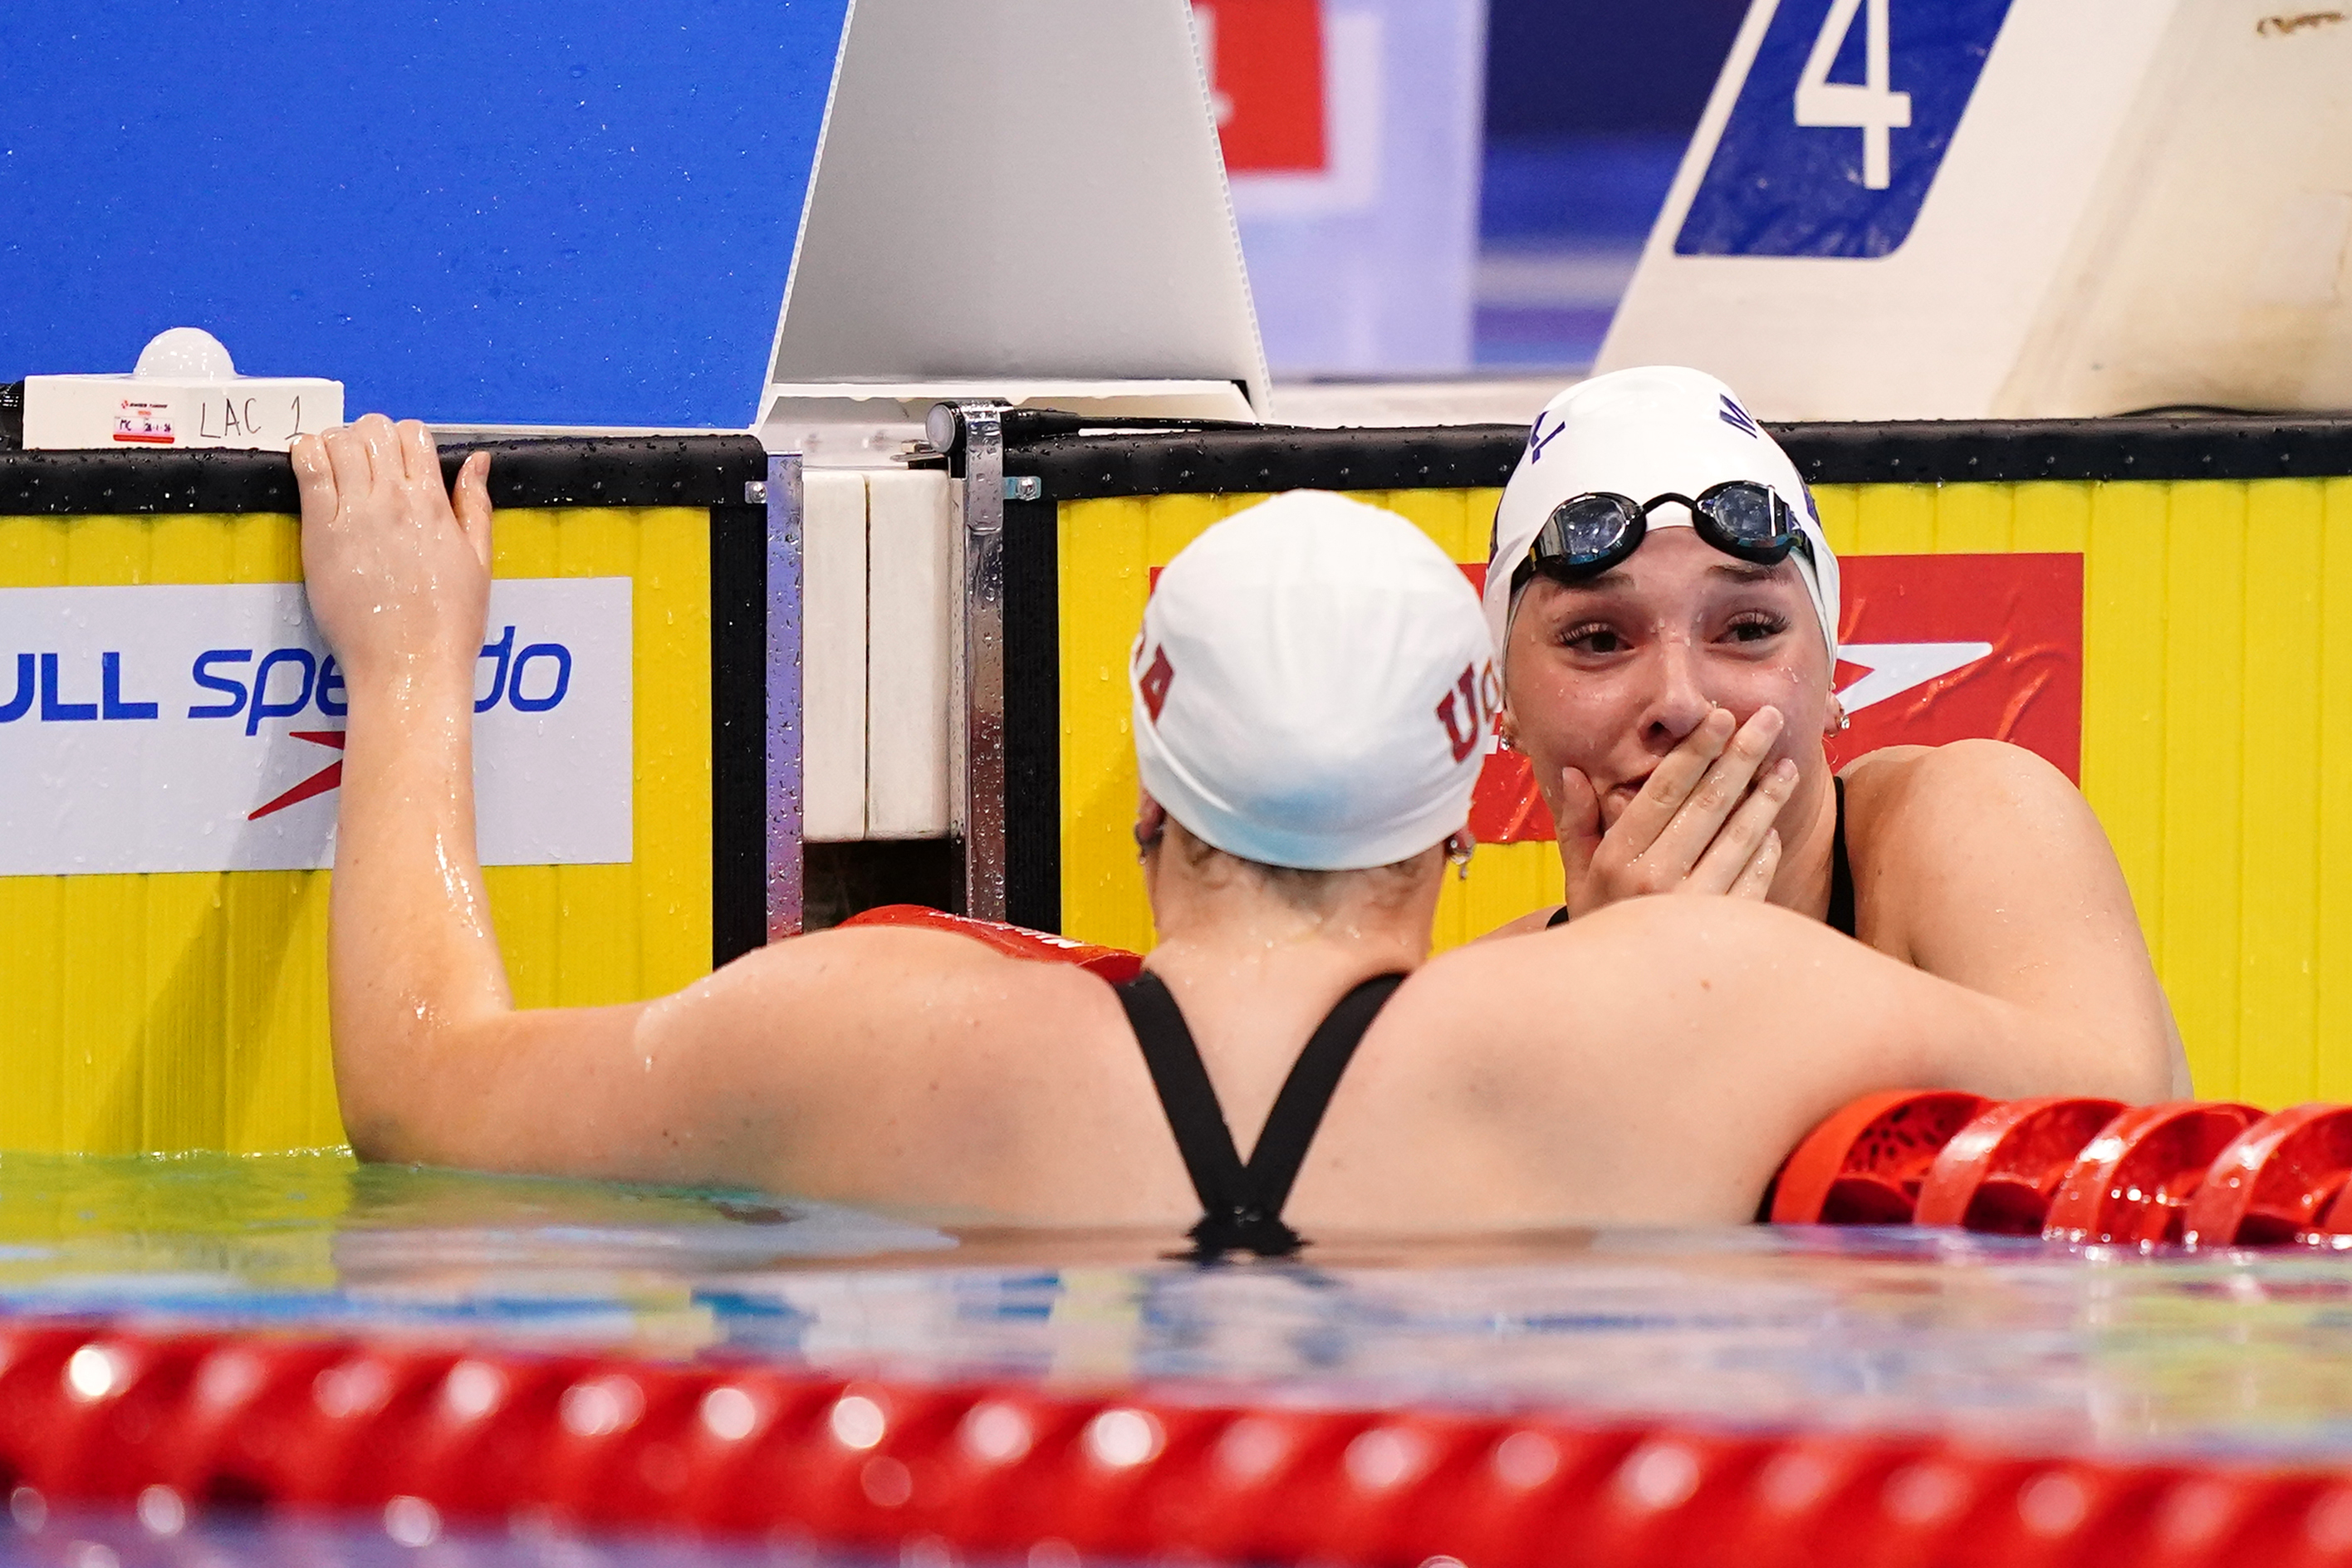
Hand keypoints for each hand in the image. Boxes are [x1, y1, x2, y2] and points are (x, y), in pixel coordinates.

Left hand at [292, 414, 492, 689]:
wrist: (409, 665)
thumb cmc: (448, 623)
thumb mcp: (479, 561)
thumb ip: (475, 505)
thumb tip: (477, 461)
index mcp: (434, 504)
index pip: (413, 434)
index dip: (403, 440)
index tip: (397, 463)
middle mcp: (394, 501)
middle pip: (373, 430)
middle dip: (368, 438)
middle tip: (365, 467)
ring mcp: (354, 514)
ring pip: (338, 440)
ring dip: (337, 444)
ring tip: (337, 471)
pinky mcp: (320, 533)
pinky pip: (307, 468)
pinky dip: (306, 454)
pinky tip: (311, 470)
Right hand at [1548, 706, 1796, 917]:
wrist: (1613, 1000)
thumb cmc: (1598, 925)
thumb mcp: (1577, 876)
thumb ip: (1577, 823)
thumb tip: (1574, 772)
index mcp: (1618, 860)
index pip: (1664, 790)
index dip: (1696, 750)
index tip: (1721, 717)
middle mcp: (1656, 882)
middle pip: (1710, 804)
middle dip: (1743, 755)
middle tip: (1769, 719)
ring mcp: (1695, 908)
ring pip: (1742, 838)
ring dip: (1768, 797)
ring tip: (1787, 766)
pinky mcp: (1724, 932)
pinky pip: (1756, 879)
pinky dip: (1766, 850)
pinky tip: (1771, 828)